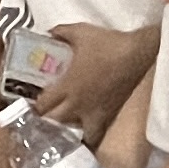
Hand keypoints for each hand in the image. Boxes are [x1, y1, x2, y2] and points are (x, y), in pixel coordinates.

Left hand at [30, 23, 158, 132]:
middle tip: (44, 114)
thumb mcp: (79, 32)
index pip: (43, 105)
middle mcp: (78, 103)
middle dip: (45, 119)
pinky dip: (88, 135)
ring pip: (74, 131)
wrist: (137, 53)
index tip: (31, 102)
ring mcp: (94, 111)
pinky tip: (84, 130)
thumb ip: (60, 33)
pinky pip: (96, 133)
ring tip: (62, 124)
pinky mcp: (109, 114)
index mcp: (67, 86)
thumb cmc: (107, 44)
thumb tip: (48, 33)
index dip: (34, 106)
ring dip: (65, 129)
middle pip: (54, 121)